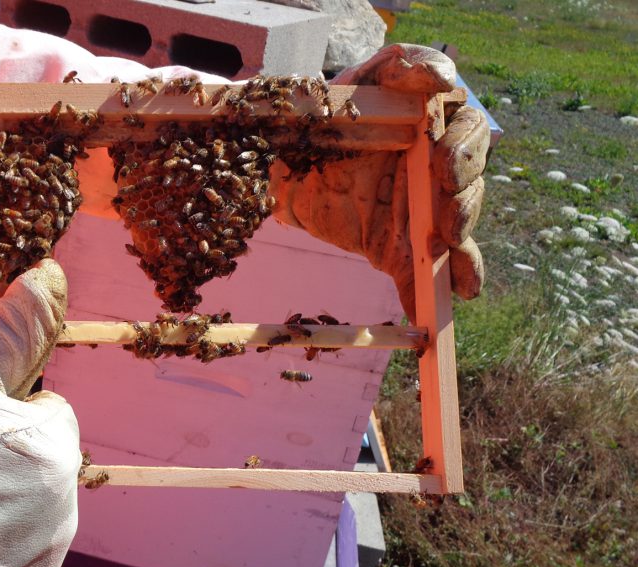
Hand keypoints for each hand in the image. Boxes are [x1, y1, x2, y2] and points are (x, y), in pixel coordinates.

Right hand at [0, 259, 81, 566]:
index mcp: (56, 453)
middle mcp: (60, 515)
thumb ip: (14, 328)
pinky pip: (6, 553)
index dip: (3, 410)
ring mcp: (34, 560)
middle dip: (0, 458)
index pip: (49, 414)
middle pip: (37, 465)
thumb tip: (51, 275)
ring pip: (23, 510)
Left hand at [271, 44, 487, 320]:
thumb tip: (440, 77)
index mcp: (433, 125)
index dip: (463, 147)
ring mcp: (419, 211)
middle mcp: (434, 168)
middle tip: (446, 210)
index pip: (468, 131)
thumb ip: (399, 67)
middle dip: (465, 199)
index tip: (440, 162)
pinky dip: (425, 295)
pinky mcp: (398, 246)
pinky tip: (424, 313)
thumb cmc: (324, 109)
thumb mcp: (357, 80)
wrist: (280, 157)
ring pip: (457, 229)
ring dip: (459, 243)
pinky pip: (420, 275)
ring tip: (444, 249)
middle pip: (471, 184)